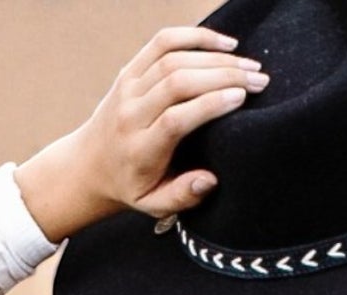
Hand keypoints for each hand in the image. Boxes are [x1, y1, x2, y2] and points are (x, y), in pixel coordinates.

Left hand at [13, 24, 271, 242]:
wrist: (88, 166)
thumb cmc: (131, 187)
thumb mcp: (154, 205)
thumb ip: (183, 196)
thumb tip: (211, 180)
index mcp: (140, 150)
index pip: (175, 118)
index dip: (210, 104)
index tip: (242, 97)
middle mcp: (131, 114)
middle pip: (177, 81)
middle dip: (223, 75)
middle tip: (258, 78)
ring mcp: (128, 87)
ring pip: (173, 58)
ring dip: (216, 57)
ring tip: (249, 64)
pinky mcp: (129, 70)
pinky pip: (161, 42)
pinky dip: (194, 37)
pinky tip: (223, 43)